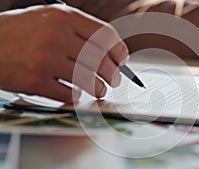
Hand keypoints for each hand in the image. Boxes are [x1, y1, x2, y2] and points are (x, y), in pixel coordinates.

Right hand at [0, 4, 128, 101]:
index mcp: (64, 16)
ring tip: (99, 90)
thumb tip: (110, 53)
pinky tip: (76, 94)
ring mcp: (45, 58)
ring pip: (88, 80)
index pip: (105, 35)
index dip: (119, 50)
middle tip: (114, 80)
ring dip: (98, 88)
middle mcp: (56, 35)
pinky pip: (69, 94)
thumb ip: (79, 31)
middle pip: (101, 60)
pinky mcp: (34, 81)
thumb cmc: (22, 32)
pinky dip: (77, 96)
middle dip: (113, 74)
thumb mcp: (50, 19)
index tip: (122, 61)